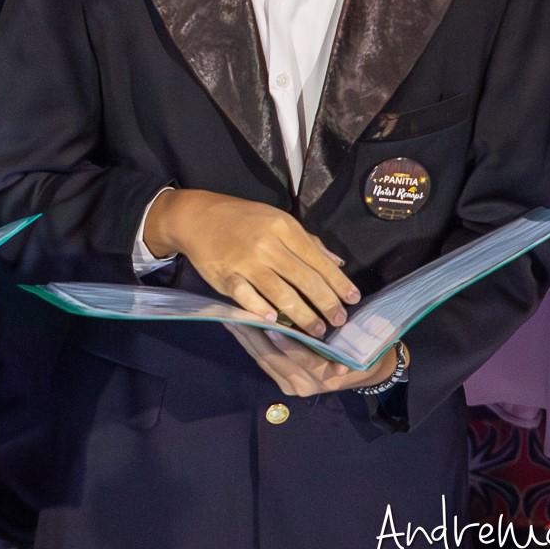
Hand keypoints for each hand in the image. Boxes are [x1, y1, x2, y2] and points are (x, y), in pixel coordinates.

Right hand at [144, 188, 360, 336]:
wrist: (196, 217)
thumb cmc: (241, 219)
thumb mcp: (276, 219)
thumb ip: (307, 241)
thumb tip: (336, 263)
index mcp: (283, 227)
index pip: (318, 260)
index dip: (338, 283)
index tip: (353, 300)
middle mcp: (267, 244)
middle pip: (304, 279)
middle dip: (326, 304)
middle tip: (339, 322)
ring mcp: (245, 261)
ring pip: (281, 293)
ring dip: (302, 315)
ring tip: (317, 331)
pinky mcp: (226, 276)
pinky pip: (247, 297)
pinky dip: (262, 310)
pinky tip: (275, 321)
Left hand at [226, 325, 398, 395]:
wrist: (364, 371)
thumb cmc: (362, 349)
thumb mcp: (357, 343)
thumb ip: (341, 339)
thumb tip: (327, 329)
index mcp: (327, 375)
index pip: (303, 359)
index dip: (286, 344)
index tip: (271, 327)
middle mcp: (306, 385)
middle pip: (274, 359)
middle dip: (253, 336)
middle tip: (236, 313)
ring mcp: (292, 385)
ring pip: (263, 360)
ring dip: (245, 338)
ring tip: (230, 316)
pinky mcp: (283, 382)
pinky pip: (262, 361)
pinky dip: (249, 343)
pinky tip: (237, 327)